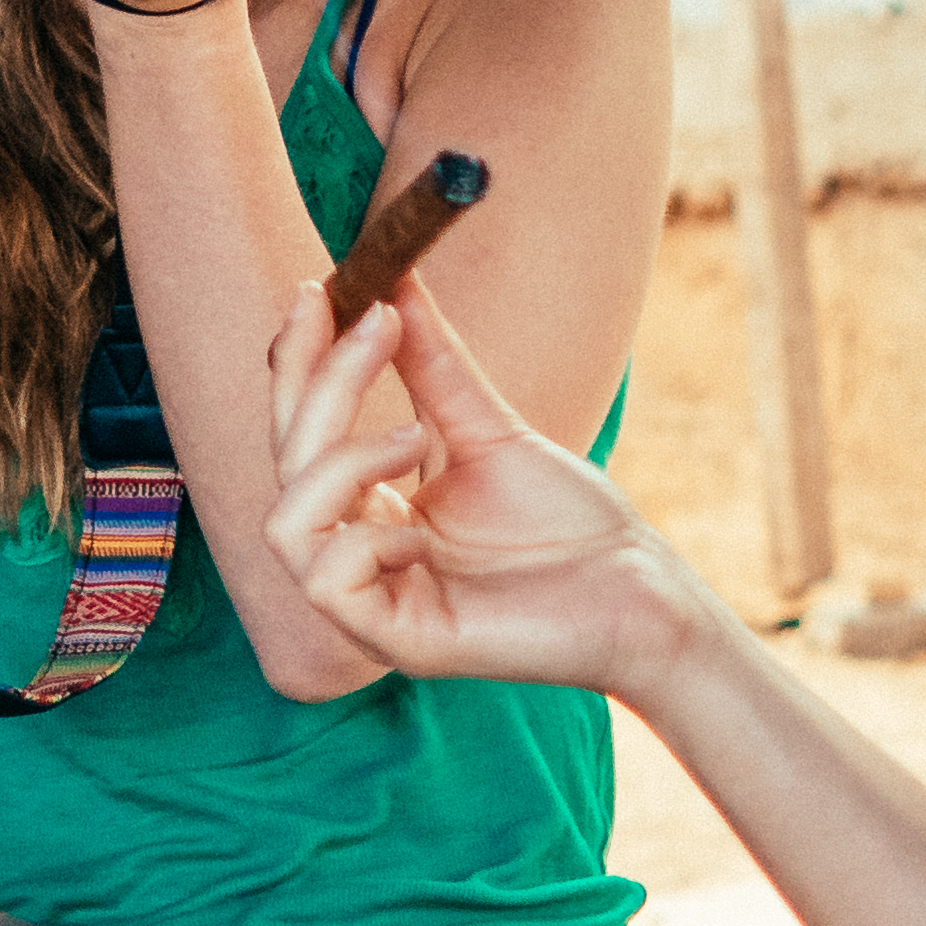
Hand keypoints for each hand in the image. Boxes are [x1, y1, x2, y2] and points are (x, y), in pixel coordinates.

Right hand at [259, 276, 722, 699]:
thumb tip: (393, 283)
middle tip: (377, 322)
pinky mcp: (399, 643)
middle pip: (286, 463)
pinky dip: (360, 540)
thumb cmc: (572, 524)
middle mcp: (358, 556)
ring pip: (286, 524)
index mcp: (371, 511)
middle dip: (322, 384)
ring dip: (338, 461)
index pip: (300, 433)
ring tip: (413, 439)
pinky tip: (420, 533)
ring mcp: (372, 604)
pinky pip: (325, 582)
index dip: (300, 363)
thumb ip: (432, 366)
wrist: (639, 589)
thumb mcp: (491, 430)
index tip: (321, 290)